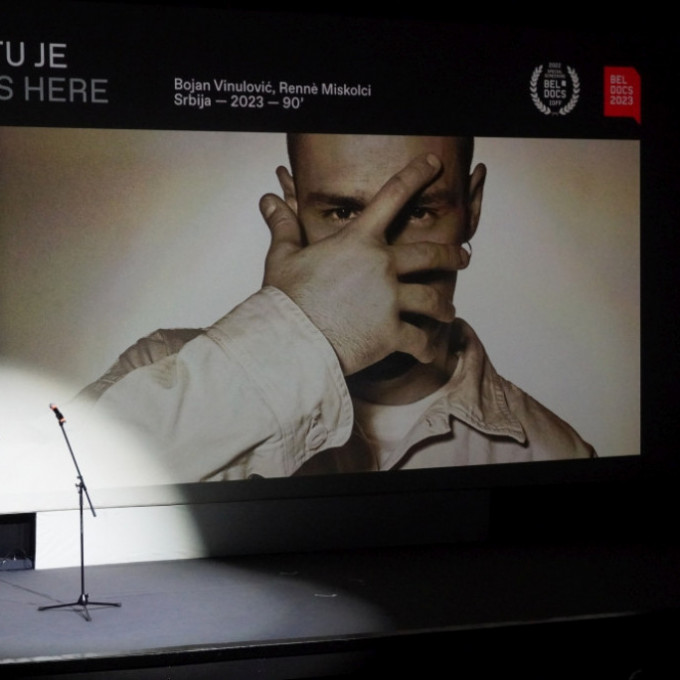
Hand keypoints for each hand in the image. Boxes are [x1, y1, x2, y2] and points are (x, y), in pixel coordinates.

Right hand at [259, 154, 466, 375]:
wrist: (291, 342)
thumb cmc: (286, 300)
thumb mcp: (282, 257)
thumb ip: (284, 226)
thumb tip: (269, 200)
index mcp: (358, 241)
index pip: (392, 197)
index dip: (415, 176)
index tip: (433, 165)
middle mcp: (382, 266)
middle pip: (429, 254)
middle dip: (451, 255)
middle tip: (464, 256)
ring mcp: (391, 300)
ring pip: (432, 300)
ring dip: (444, 306)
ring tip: (449, 311)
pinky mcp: (392, 333)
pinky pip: (420, 341)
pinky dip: (428, 349)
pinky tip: (431, 354)